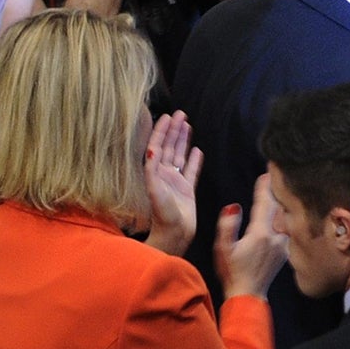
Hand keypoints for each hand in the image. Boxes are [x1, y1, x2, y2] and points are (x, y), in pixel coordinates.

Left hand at [143, 112, 202, 255]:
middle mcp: (163, 175)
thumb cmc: (163, 216)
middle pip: (169, 147)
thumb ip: (152, 172)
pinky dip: (194, 160)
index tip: (167, 116)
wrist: (175, 235)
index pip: (157, 146)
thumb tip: (152, 151)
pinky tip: (197, 150)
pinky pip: (191, 171)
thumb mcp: (155, 192)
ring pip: (180, 155)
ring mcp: (175, 182)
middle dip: (174, 130)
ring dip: (183, 140)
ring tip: (187, 125)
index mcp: (154, 174)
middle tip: (180, 114)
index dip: (161, 131)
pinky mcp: (187, 190)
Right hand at [215, 172, 287, 298]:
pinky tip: (281, 211)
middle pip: (278, 207)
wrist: (249, 294)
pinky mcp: (286, 250)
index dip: (264, 188)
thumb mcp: (222, 249)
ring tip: (278, 189)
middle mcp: (276, 237)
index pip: (264, 204)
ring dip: (282, 203)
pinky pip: (287, 227)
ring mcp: (283, 244)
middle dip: (275, 190)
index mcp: (260, 233)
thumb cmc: (232, 272)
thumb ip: (227, 226)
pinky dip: (284, 216)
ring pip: (285, 217)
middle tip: (274, 174)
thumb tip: (233, 207)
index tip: (265, 174)